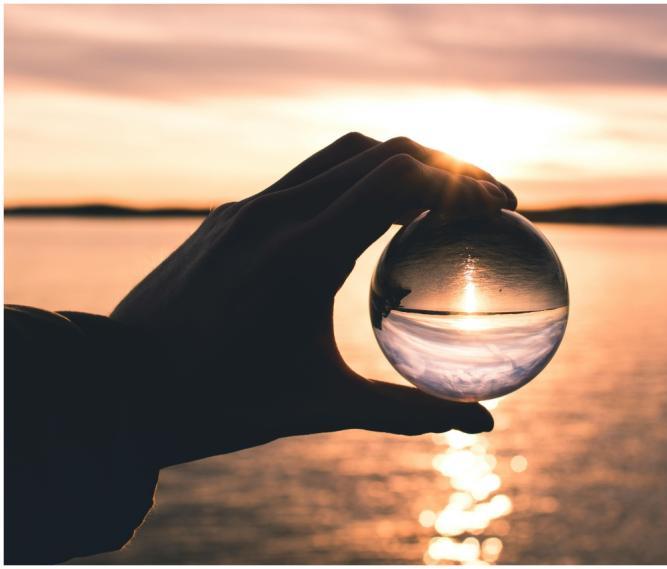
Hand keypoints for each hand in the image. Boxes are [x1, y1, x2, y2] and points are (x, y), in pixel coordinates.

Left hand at [112, 133, 516, 467]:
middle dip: (445, 166)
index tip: (501, 209)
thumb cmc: (221, 403)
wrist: (118, 387)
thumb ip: (408, 412)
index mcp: (304, 253)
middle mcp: (278, 213)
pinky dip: (355, 182)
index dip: (461, 183)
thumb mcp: (322, 406)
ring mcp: (250, 207)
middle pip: (382, 151)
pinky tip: (369, 223)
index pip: (399, 178)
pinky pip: (308, 177)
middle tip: (484, 202)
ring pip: (342, 154)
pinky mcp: (232, 214)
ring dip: (399, 165)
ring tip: (435, 202)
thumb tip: (481, 421)